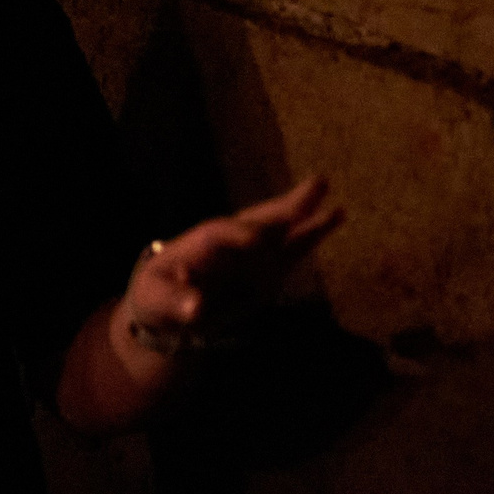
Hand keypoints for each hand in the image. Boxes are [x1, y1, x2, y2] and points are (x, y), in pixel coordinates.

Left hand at [124, 176, 343, 352]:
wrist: (170, 305)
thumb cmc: (158, 295)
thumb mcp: (157, 299)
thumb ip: (176, 302)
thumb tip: (195, 308)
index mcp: (201, 244)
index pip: (220, 234)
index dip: (237, 236)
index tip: (255, 240)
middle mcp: (230, 242)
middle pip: (257, 219)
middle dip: (283, 207)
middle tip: (315, 185)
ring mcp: (252, 252)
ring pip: (280, 228)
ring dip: (305, 213)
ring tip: (330, 195)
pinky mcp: (269, 267)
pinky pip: (294, 248)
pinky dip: (313, 234)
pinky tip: (336, 214)